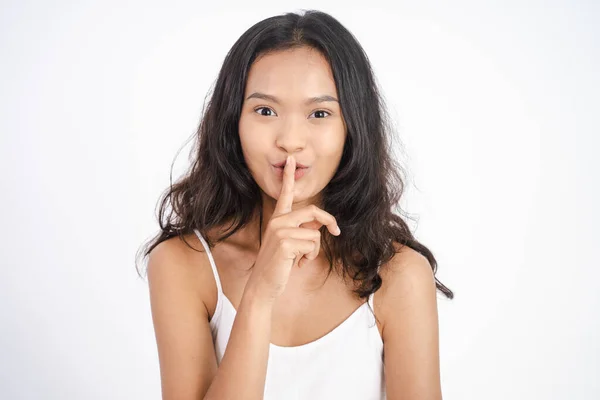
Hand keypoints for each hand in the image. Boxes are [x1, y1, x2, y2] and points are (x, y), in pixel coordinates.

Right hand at [246, 155, 340, 301]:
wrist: (263, 285)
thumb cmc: (278, 266)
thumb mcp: (291, 245)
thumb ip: (303, 231)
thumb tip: (320, 225)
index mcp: (278, 219)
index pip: (285, 194)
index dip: (289, 177)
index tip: (290, 159)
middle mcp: (277, 221)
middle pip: (313, 212)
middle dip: (329, 222)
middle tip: (337, 231)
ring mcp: (280, 231)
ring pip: (315, 234)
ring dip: (314, 251)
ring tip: (301, 259)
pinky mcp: (285, 243)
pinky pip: (312, 245)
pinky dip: (310, 257)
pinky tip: (297, 264)